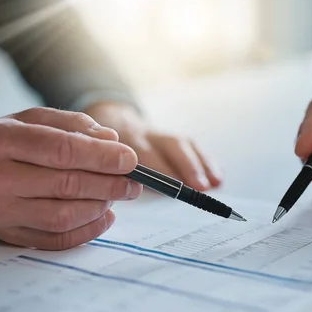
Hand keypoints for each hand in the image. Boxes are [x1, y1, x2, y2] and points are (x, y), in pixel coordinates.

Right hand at [0, 108, 141, 249]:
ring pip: (63, 216)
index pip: (61, 150)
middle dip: (109, 184)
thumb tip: (111, 140)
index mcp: (0, 140)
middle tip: (134, 182)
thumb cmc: (1, 143)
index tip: (129, 159)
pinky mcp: (7, 236)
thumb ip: (72, 125)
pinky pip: (56, 240)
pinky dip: (87, 231)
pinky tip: (104, 216)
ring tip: (117, 195)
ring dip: (100, 207)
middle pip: (66, 185)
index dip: (101, 156)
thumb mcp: (30, 120)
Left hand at [85, 103, 221, 190]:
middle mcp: (143, 132)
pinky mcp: (171, 138)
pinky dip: (206, 162)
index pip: (141, 151)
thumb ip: (104, 172)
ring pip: (183, 143)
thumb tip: (117, 193)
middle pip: (169, 144)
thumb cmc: (99, 150)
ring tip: (215, 183)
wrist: (108, 118)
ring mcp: (160, 133)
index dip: (158, 166)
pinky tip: (218, 177)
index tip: (173, 185)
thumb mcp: (93, 157)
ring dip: (201, 164)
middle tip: (199, 187)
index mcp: (120, 136)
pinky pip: (192, 147)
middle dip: (186, 165)